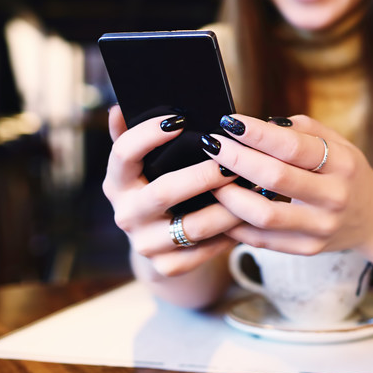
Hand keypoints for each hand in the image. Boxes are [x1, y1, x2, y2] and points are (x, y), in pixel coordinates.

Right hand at [102, 106, 242, 278]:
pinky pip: (206, 249)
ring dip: (229, 206)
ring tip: (256, 188)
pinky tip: (251, 216)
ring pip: (194, 225)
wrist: (159, 244)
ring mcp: (145, 244)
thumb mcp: (142, 165)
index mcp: (116, 183)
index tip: (180, 119)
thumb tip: (119, 106)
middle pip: (164, 192)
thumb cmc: (158, 187)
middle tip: (233, 162)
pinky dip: (231, 232)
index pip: (123, 154)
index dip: (147, 135)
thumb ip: (132, 136)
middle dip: (203, 175)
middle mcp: (126, 214)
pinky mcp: (167, 266)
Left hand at [203, 114, 372, 260]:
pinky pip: (263, 240)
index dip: (256, 133)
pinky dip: (237, 223)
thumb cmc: (347, 173)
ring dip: (230, 195)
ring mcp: (321, 227)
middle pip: (275, 178)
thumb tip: (259, 123)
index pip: (293, 146)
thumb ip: (302, 130)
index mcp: (343, 164)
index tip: (228, 121)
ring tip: (212, 178)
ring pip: (264, 215)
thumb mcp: (339, 144)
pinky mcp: (308, 249)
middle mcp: (335, 197)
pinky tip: (222, 207)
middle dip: (236, 159)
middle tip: (212, 145)